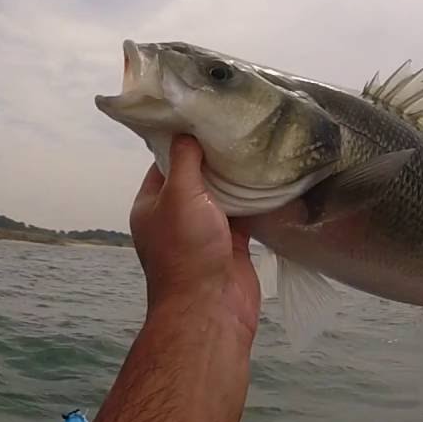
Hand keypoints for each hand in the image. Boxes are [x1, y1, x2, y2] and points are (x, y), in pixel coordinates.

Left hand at [129, 134, 259, 339]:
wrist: (211, 308)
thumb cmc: (187, 250)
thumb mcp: (178, 196)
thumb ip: (183, 162)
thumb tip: (187, 132)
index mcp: (152, 203)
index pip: (165, 161)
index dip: (182, 138)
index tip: (205, 113)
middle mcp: (175, 215)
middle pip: (196, 175)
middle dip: (214, 155)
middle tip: (238, 124)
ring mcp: (204, 230)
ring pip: (221, 194)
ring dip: (236, 176)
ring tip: (257, 142)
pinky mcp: (232, 243)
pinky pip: (244, 212)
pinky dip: (254, 197)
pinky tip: (271, 174)